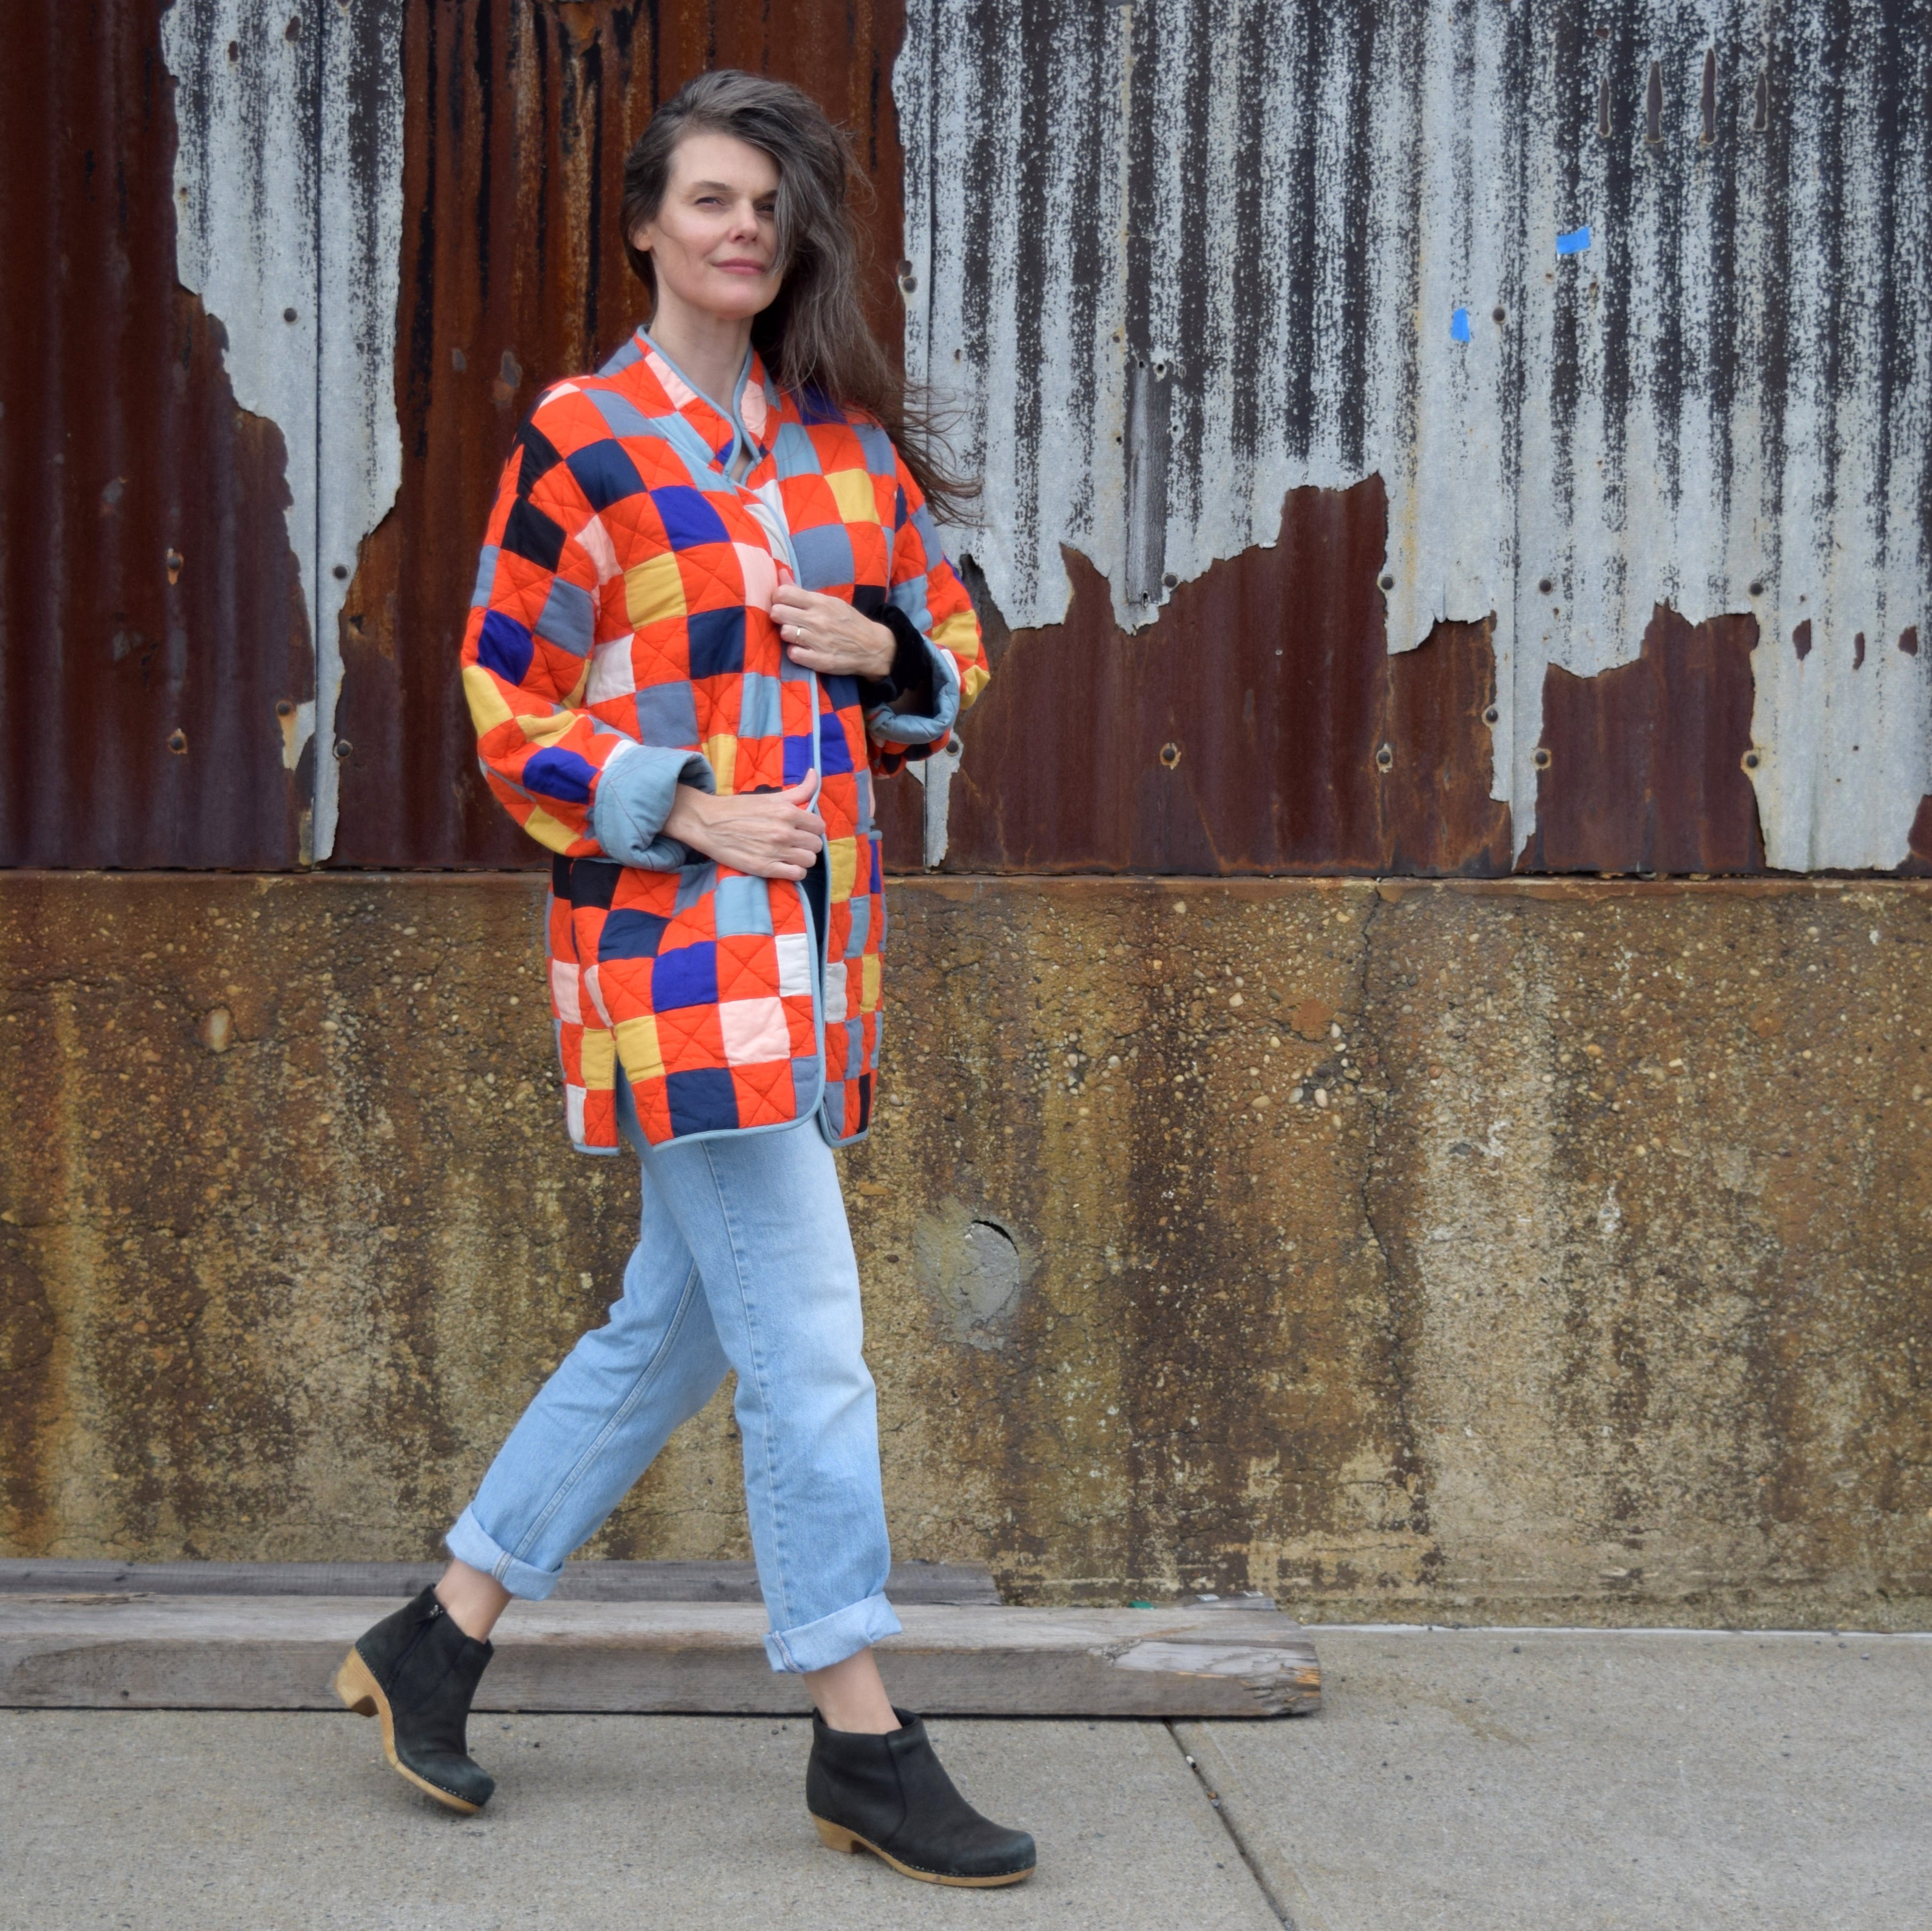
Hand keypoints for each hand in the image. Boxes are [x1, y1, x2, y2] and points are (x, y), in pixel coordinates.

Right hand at [662, 774, 824, 880]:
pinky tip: (785, 865)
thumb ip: (798, 789)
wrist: (708, 823)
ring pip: (809, 861)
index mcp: (787, 812)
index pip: (819, 826)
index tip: (803, 829)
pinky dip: (794, 871)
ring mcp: (776, 851)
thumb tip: (814, 773)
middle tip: (795, 842)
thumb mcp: (770, 796)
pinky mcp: (765, 868)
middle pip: (816, 845)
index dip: (812, 828)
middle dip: (808, 843)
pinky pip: (796, 874)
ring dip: (802, 858)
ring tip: (791, 854)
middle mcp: (784, 832)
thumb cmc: (739, 808)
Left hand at [771, 585, 894, 678]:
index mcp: (820, 602)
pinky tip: (803, 650)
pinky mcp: (820, 660)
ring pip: (784, 633)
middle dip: (779, 616)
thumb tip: (780, 574)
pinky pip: (793, 654)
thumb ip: (802, 591)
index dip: (778, 598)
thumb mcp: (830, 602)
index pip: (783, 593)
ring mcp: (819, 641)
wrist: (874, 647)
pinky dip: (796, 652)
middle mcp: (818, 620)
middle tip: (788, 621)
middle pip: (778, 613)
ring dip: (788, 635)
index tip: (783, 604)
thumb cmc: (849, 622)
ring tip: (798, 636)